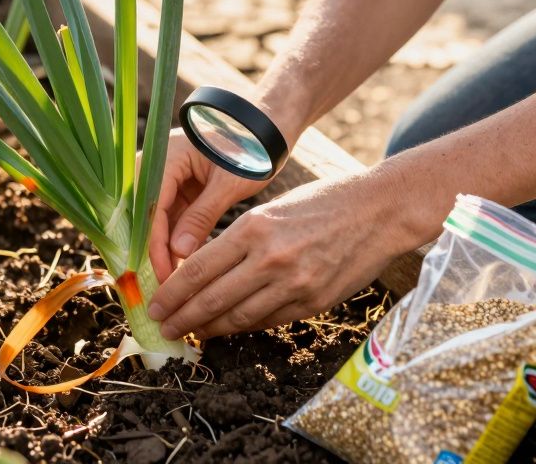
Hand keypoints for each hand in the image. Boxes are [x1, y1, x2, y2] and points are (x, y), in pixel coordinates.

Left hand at [147, 163, 434, 338]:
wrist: (379, 210)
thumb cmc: (323, 202)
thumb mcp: (271, 210)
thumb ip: (238, 242)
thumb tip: (203, 273)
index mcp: (253, 228)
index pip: (198, 270)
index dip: (172, 294)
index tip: (155, 306)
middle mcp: (270, 260)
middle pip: (211, 300)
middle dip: (182, 318)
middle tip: (164, 328)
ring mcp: (293, 285)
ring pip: (238, 318)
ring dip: (210, 329)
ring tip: (191, 333)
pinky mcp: (313, 302)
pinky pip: (268, 321)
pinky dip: (244, 327)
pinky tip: (229, 328)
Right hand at [148, 129, 266, 282]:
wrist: (266, 129)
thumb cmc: (249, 148)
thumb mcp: (227, 184)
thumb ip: (202, 216)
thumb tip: (179, 253)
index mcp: (165, 158)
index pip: (151, 208)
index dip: (155, 244)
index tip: (165, 274)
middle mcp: (159, 167)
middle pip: (146, 215)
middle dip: (153, 250)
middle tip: (163, 285)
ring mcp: (169, 179)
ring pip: (158, 221)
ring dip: (165, 249)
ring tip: (173, 282)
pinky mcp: (180, 190)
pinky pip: (172, 219)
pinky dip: (177, 241)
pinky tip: (183, 266)